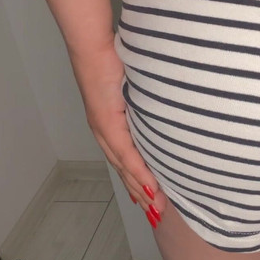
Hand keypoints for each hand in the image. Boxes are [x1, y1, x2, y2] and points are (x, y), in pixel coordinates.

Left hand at [68, 39, 168, 227]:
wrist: (94, 47)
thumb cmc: (114, 60)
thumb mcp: (132, 87)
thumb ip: (144, 101)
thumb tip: (164, 108)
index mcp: (110, 125)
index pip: (125, 159)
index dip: (138, 180)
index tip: (152, 198)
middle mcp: (104, 132)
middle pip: (124, 170)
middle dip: (142, 193)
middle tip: (158, 212)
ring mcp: (104, 129)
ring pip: (124, 167)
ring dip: (141, 188)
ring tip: (157, 206)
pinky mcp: (106, 122)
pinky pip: (125, 152)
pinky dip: (138, 171)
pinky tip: (149, 186)